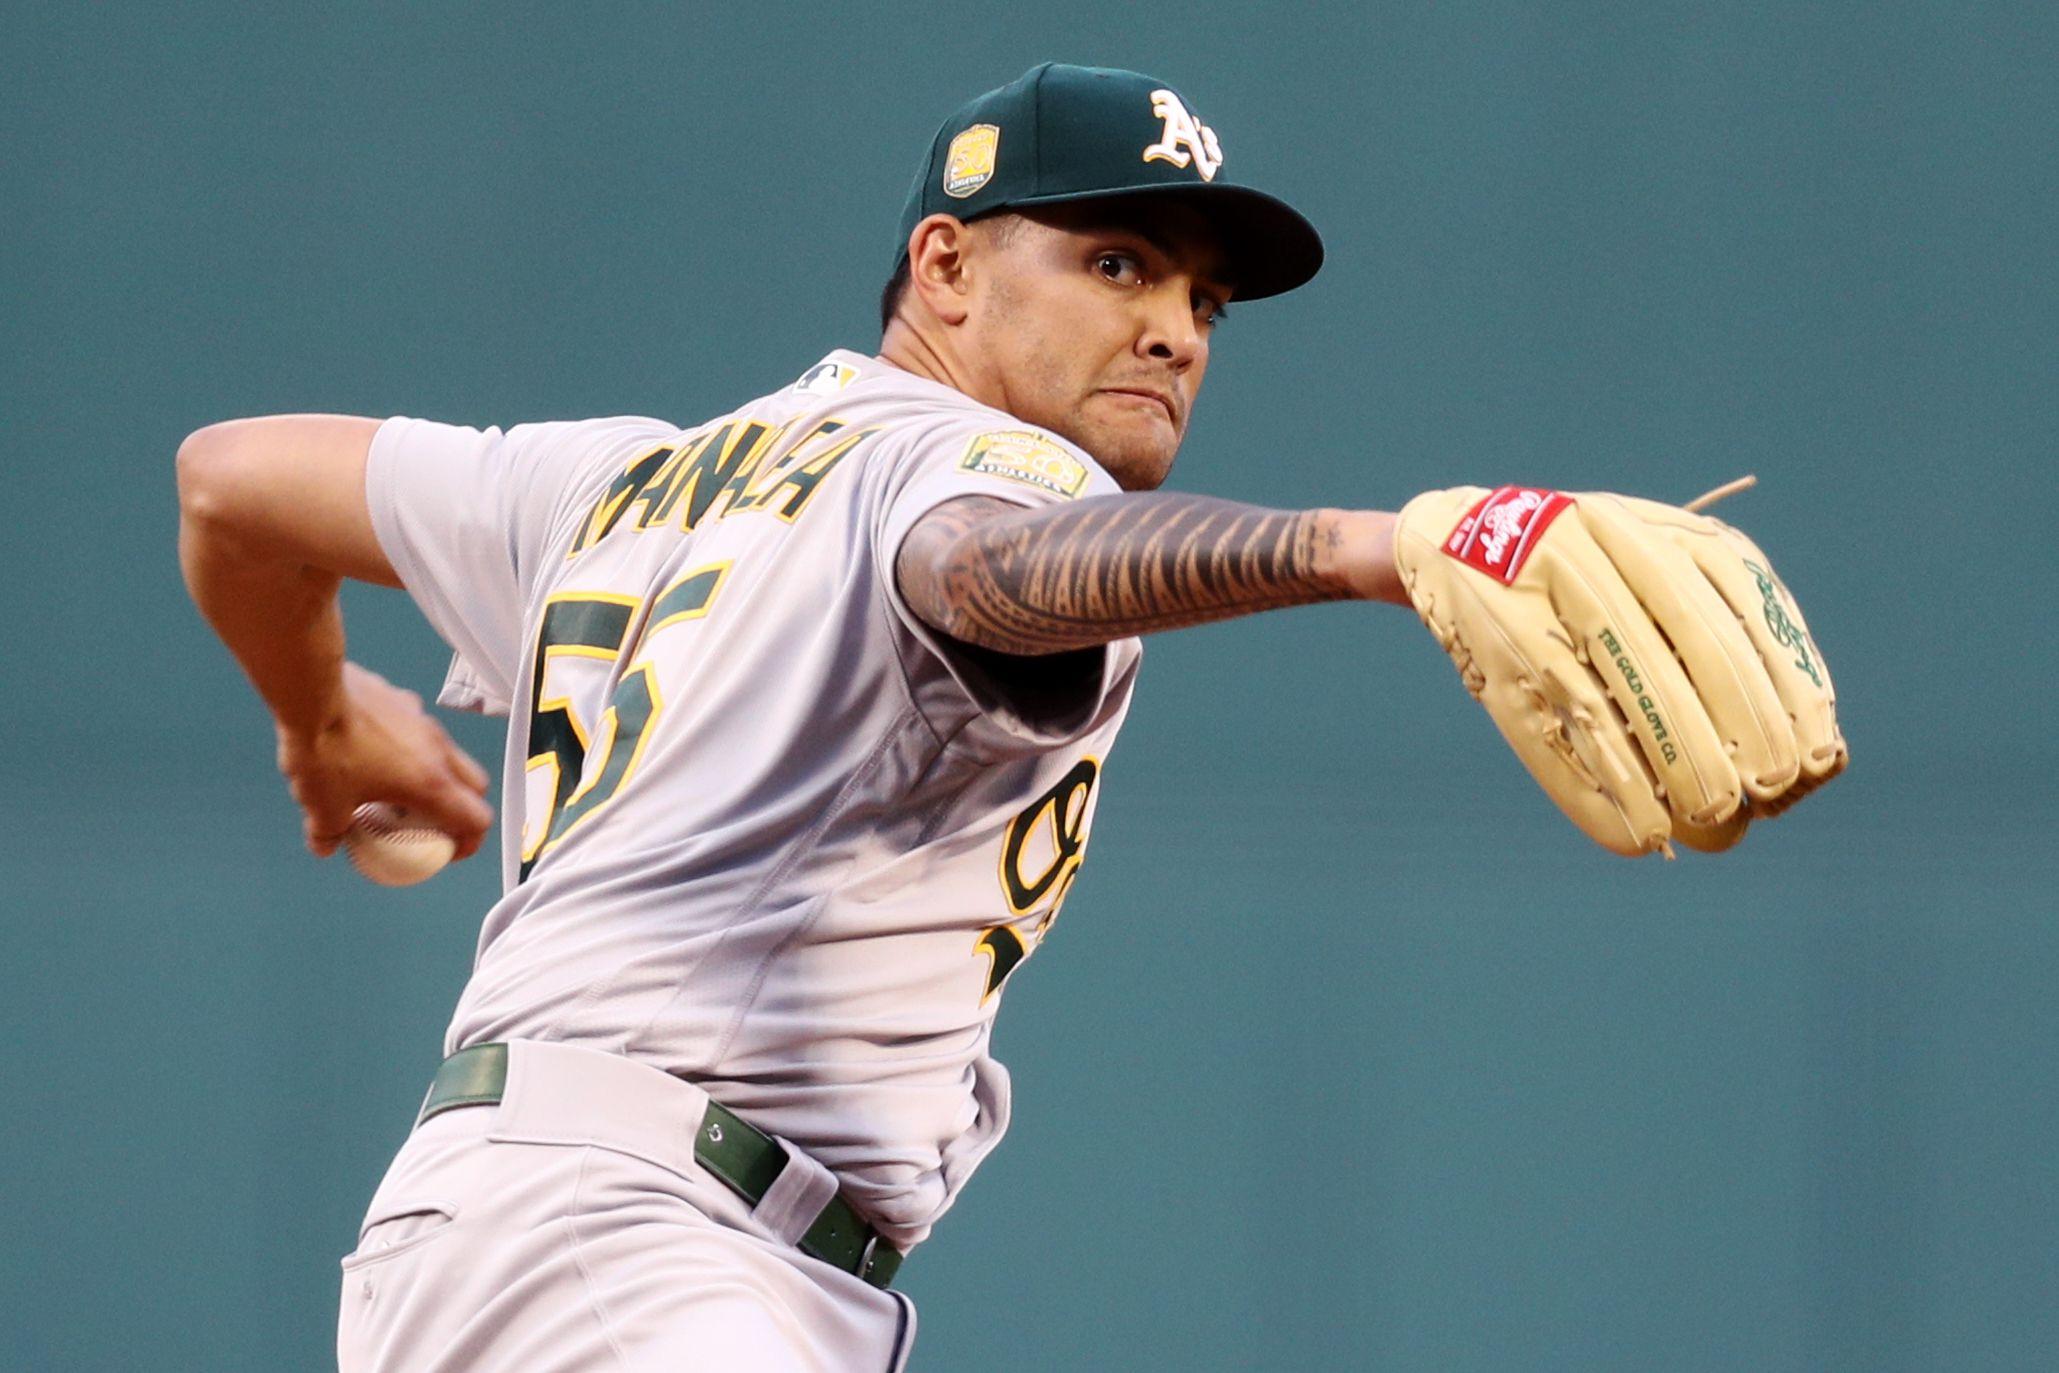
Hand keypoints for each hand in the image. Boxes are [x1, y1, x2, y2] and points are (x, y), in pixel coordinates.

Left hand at [276, 662, 493, 859]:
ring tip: (398, 784)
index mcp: (430, 783)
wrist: (312, 691)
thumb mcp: (323, 807)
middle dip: (462, 806)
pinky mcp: (403, 700)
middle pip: (475, 785)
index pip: (476, 818)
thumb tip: (327, 843)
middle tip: (433, 820)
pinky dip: (407, 745)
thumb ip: (330, 832)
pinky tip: (372, 748)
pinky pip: (418, 728)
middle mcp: (437, 750)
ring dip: (436, 774)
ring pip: (448, 753)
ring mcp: (423, 720)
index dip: (470, 841)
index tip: (450, 850)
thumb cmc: (327, 747)